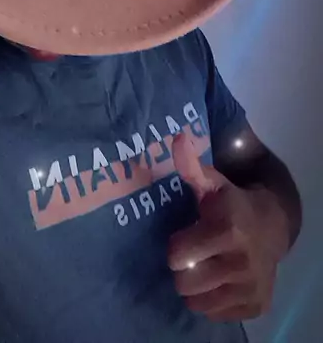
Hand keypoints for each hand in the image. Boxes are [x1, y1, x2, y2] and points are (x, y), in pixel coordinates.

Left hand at [167, 133, 288, 322]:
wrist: (275, 225)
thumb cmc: (233, 202)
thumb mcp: (212, 183)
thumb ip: (191, 166)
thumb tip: (177, 139)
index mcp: (228, 229)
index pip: (177, 255)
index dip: (177, 245)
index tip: (186, 236)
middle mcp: (241, 262)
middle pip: (184, 283)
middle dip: (184, 269)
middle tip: (194, 255)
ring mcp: (250, 287)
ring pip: (196, 302)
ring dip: (196, 286)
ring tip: (205, 267)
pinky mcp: (256, 306)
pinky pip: (214, 314)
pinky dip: (213, 300)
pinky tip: (221, 280)